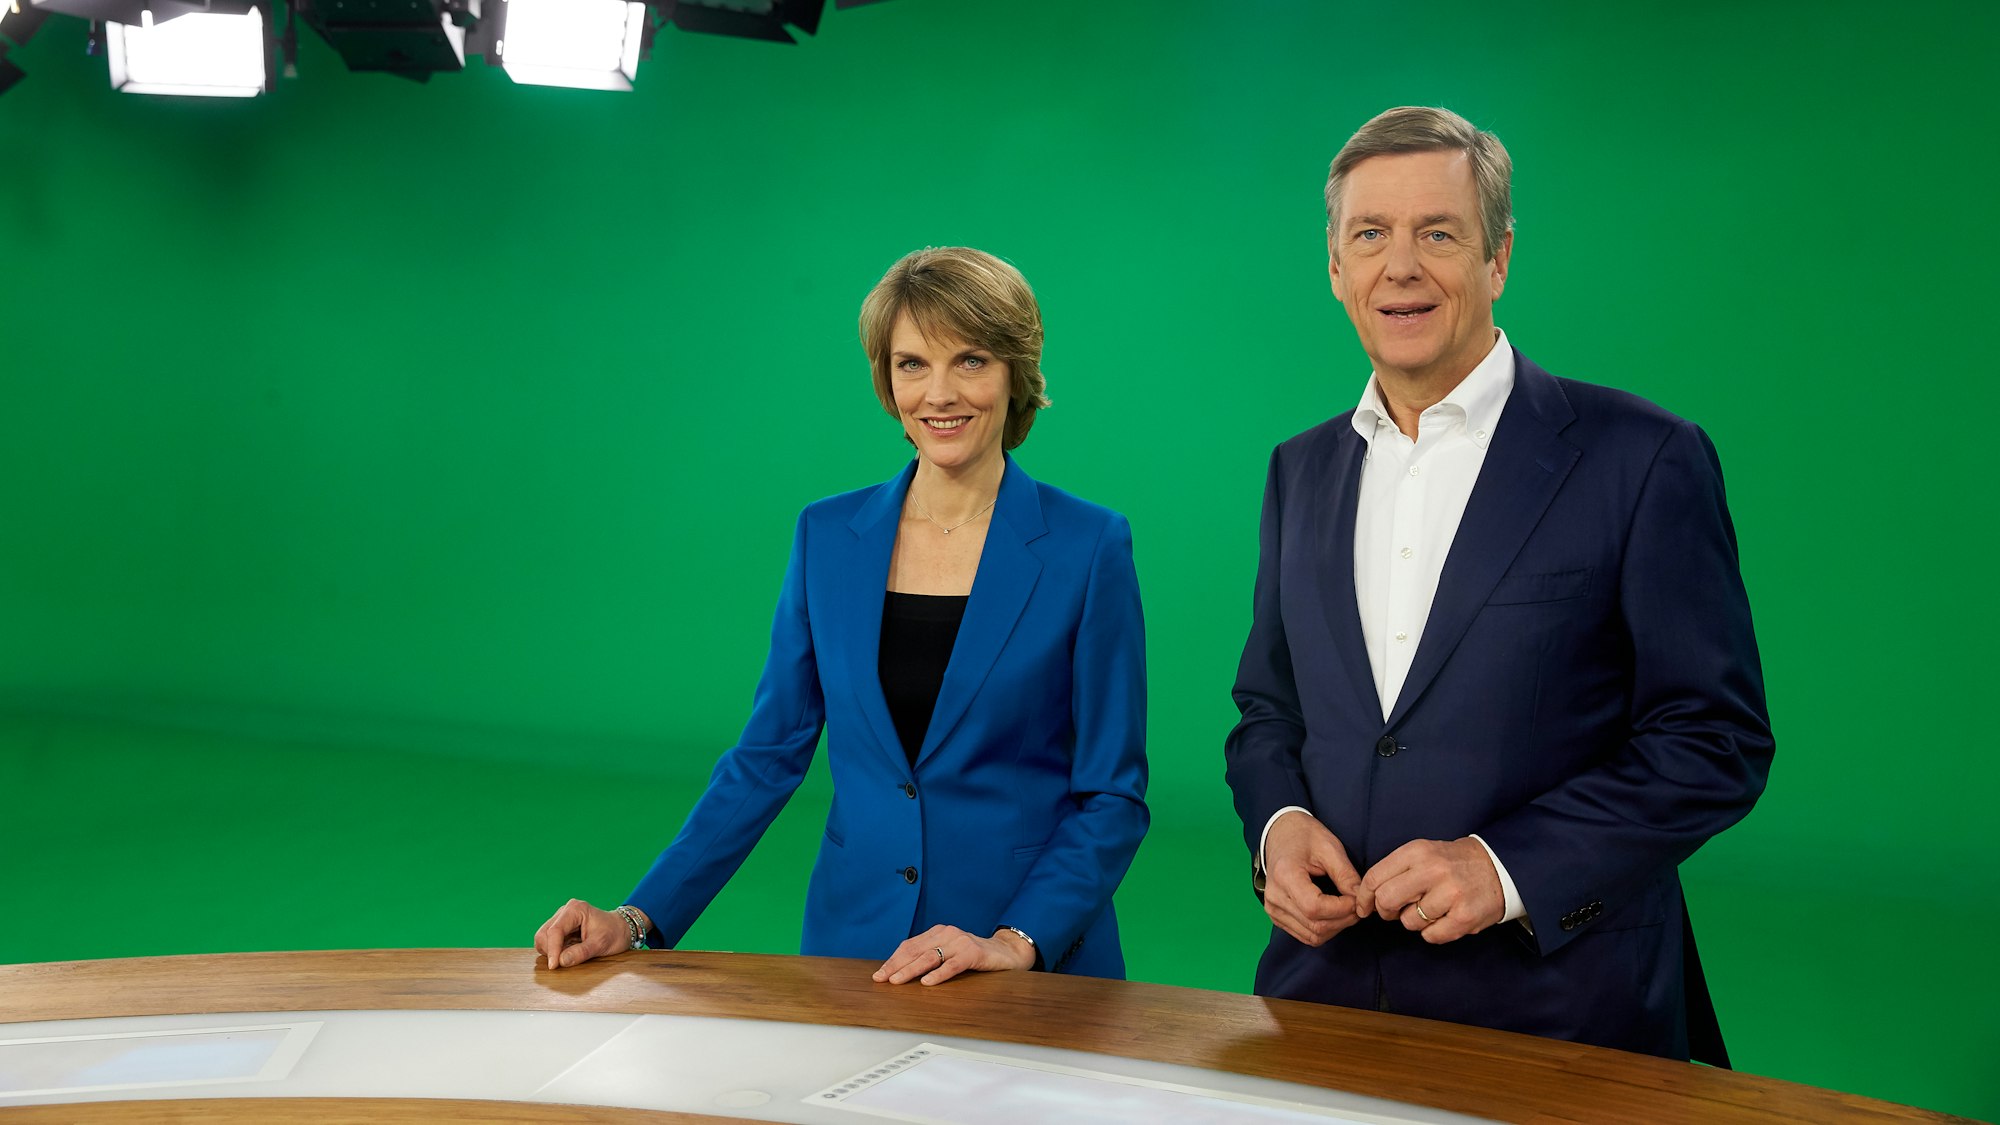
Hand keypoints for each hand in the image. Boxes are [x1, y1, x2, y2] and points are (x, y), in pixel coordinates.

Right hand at [534, 898, 640, 969]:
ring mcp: (561, 919)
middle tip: (562, 964)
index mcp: (575, 909)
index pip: (555, 930)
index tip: (554, 966)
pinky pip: (548, 941)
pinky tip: (567, 953)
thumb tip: (561, 961)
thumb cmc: (614, 934)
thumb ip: (581, 952)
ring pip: (543, 938)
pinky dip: (553, 950)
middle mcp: (565, 911)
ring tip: (568, 957)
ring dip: (550, 951)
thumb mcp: (601, 944)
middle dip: (550, 951)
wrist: (621, 929)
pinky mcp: (560, 927)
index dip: (552, 950)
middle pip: (544, 933)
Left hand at [873, 924, 1035, 985]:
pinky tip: (927, 982)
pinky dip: (938, 974)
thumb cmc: (974, 955)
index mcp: (938, 932)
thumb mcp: (949, 953)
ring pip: (930, 957)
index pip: (909, 946)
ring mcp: (960, 942)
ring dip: (911, 970)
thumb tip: (901, 973)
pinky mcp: (973, 953)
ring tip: (897, 981)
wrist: (1007, 952)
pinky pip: (953, 965)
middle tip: (882, 979)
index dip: (893, 960)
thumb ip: (930, 957)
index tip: (879, 974)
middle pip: (916, 950)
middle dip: (896, 965)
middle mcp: (947, 933)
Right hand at [1261, 811, 1365, 946]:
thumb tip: (1360, 900)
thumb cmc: (1304, 836)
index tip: (1356, 898)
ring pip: (1312, 936)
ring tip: (1347, 909)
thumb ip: (1345, 875)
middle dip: (1343, 920)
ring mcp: (1273, 909)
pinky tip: (1333, 914)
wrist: (1280, 834)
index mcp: (1284, 875)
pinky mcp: (1276, 917)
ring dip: (1336, 927)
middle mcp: (1274, 897)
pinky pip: (1305, 935)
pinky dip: (1324, 930)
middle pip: (1315, 926)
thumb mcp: (1329, 848)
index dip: (1341, 909)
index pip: (1315, 908)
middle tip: (1357, 905)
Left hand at [1359, 837, 1504, 944]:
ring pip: (1409, 921)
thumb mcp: (1423, 853)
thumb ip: (1395, 870)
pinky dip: (1432, 932)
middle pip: (1386, 900)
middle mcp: (1433, 870)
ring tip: (1430, 909)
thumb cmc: (1453, 863)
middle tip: (1394, 912)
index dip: (1363, 897)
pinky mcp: (1464, 917)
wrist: (1498, 867)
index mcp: (1417, 851)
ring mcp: (1450, 894)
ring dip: (1414, 921)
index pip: (1375, 878)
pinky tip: (1444, 919)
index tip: (1363, 908)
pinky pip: (1430, 936)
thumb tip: (1368, 897)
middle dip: (1385, 912)